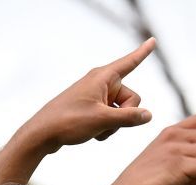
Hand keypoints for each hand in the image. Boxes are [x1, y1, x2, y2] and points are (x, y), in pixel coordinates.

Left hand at [18, 38, 156, 155]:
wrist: (43, 134)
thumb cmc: (69, 122)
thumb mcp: (102, 121)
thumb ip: (128, 118)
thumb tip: (148, 115)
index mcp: (103, 77)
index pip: (129, 63)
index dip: (143, 53)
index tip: (153, 40)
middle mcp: (101, 83)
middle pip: (132, 98)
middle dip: (125, 114)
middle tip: (106, 123)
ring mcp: (96, 96)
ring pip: (122, 111)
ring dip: (114, 124)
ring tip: (96, 129)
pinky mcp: (92, 108)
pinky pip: (111, 117)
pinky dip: (106, 127)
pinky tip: (93, 133)